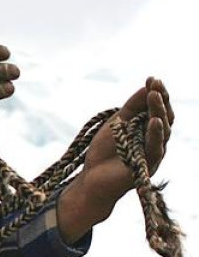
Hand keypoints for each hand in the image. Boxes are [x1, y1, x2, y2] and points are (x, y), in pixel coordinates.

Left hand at [56, 78, 172, 243]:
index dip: (157, 93)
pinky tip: (154, 121)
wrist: (91, 179)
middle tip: (155, 84)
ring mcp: (154, 153)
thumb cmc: (104, 152)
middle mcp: (155, 140)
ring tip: (154, 96)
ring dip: (159, 111)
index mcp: (148, 130)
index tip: (152, 78)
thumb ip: (131, 107)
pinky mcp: (148, 166)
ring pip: (163, 130)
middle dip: (160, 99)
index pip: (157, 108)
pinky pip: (155, 148)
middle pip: (164, 117)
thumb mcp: (116, 124)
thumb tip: (147, 86)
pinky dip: (155, 134)